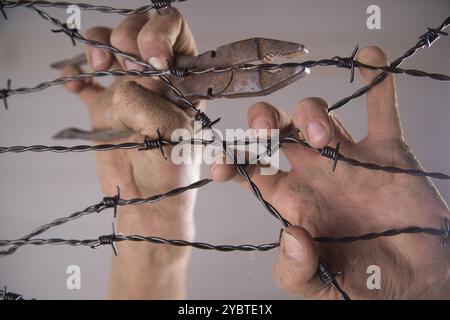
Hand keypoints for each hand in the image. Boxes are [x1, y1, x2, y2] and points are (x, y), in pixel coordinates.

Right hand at [60, 9, 201, 298]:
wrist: (149, 202)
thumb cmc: (171, 171)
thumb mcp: (172, 133)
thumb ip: (147, 105)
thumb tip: (120, 88)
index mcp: (183, 79)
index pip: (174, 32)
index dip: (160, 33)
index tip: (152, 58)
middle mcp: (156, 79)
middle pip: (139, 31)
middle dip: (128, 36)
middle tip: (125, 62)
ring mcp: (129, 91)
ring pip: (110, 48)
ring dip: (99, 45)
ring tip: (98, 63)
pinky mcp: (103, 108)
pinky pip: (86, 82)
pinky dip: (74, 77)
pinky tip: (71, 83)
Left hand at [210, 46, 449, 298]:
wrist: (414, 280)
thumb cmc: (361, 282)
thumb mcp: (319, 285)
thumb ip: (296, 269)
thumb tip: (290, 235)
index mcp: (289, 198)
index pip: (250, 168)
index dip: (232, 160)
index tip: (222, 162)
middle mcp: (312, 171)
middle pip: (276, 130)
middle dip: (263, 121)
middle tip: (264, 130)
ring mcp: (347, 156)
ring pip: (317, 115)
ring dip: (313, 115)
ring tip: (325, 140)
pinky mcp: (386, 150)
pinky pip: (380, 107)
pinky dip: (376, 81)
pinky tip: (369, 58)